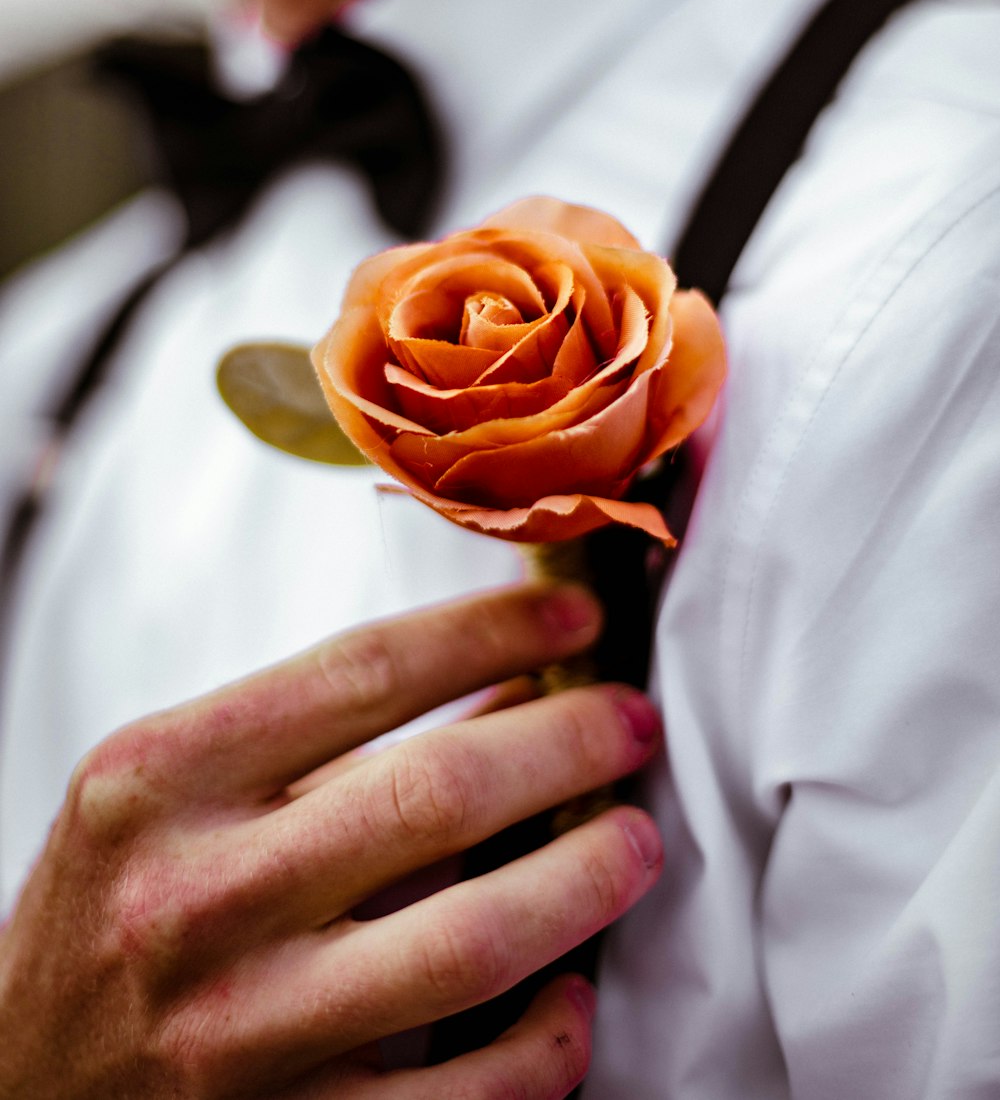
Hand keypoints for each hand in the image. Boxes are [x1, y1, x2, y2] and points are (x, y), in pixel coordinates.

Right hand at [0, 582, 662, 1096]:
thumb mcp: (177, 794)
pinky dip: (548, 1039)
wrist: (16, 1085)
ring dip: (587, 880)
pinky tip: (573, 993)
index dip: (494, 631)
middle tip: (631, 721)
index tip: (574, 615)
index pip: (364, 671)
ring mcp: (240, 1033)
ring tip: (638, 840)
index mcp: (157, 780)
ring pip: (472, 943)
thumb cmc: (114, 911)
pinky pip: (467, 1096)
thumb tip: (509, 683)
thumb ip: (326, 740)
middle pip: (435, 795)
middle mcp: (193, 899)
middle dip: (568, 742)